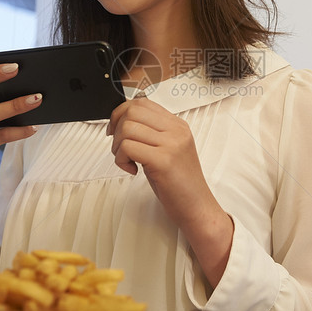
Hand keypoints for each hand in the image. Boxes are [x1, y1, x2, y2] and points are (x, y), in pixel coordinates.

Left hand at [107, 97, 233, 285]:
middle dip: (116, 129)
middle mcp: (176, 130)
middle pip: (133, 111)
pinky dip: (121, 159)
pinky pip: (128, 147)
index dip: (121, 113)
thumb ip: (152, 134)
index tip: (114, 130)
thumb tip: (123, 122)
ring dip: (118, 146)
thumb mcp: (167, 150)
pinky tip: (132, 170)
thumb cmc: (179, 183)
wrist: (197, 207)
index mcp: (178, 125)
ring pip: (127, 128)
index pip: (142, 103)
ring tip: (126, 161)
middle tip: (120, 149)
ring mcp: (171, 144)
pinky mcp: (163, 161)